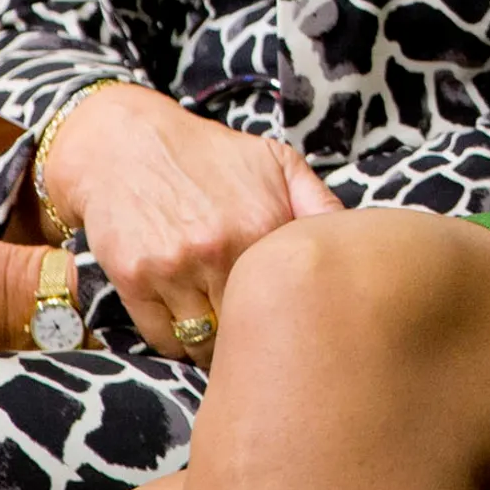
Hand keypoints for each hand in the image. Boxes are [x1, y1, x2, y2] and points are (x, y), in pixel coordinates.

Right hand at [35, 83, 342, 356]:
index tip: (299, 324)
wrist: (125, 142)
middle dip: (259, 338)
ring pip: (206, 342)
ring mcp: (176, 267)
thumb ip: (319, 204)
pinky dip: (177, 342)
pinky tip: (186, 321)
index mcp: (265, 224)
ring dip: (218, 347)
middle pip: (252, 330)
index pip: (298, 300)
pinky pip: (164, 339)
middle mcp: (222, 248)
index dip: (300, 318)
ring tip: (224, 332)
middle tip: (261, 337)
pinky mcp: (135, 280)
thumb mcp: (274, 163)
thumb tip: (364, 242)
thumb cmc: (209, 157)